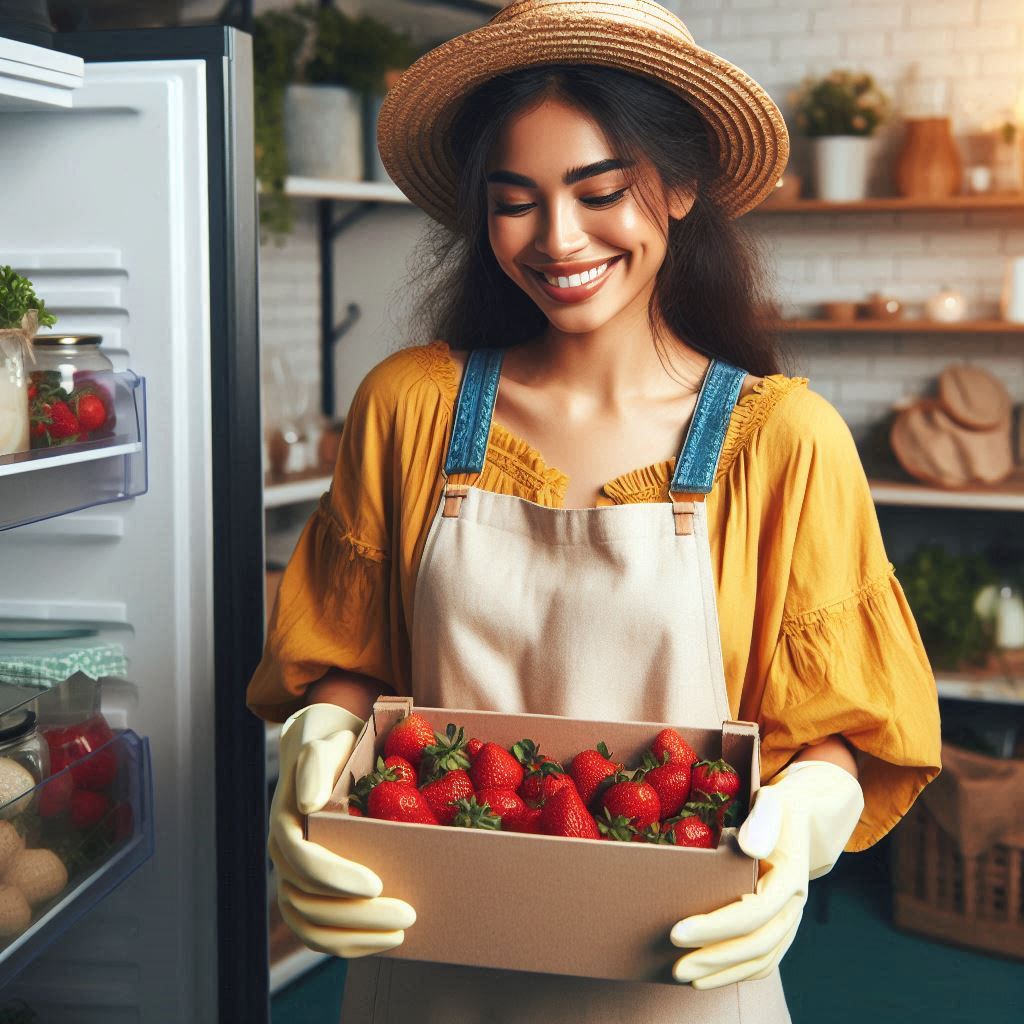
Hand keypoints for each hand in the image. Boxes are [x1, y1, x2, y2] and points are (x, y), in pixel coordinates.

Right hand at [269, 703, 415, 957]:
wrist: (327, 756)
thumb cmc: (334, 749)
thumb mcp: (328, 745)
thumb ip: (316, 766)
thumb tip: (310, 803)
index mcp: (286, 824)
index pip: (304, 862)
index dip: (337, 878)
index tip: (378, 883)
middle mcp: (285, 856)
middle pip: (309, 903)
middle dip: (358, 916)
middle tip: (408, 915)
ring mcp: (293, 878)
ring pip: (311, 925)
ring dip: (355, 937)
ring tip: (401, 933)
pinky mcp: (309, 892)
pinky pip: (319, 931)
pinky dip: (349, 942)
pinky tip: (386, 940)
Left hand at [669, 760, 863, 987]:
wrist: (801, 817)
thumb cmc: (777, 807)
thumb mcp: (771, 802)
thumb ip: (762, 820)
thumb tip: (748, 846)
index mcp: (790, 877)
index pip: (753, 913)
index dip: (715, 927)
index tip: (676, 932)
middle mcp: (794, 905)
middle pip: (757, 944)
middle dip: (715, 958)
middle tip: (675, 967)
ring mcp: (790, 919)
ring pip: (762, 958)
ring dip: (723, 972)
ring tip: (684, 976)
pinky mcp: (780, 925)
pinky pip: (764, 958)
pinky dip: (737, 972)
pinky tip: (707, 975)